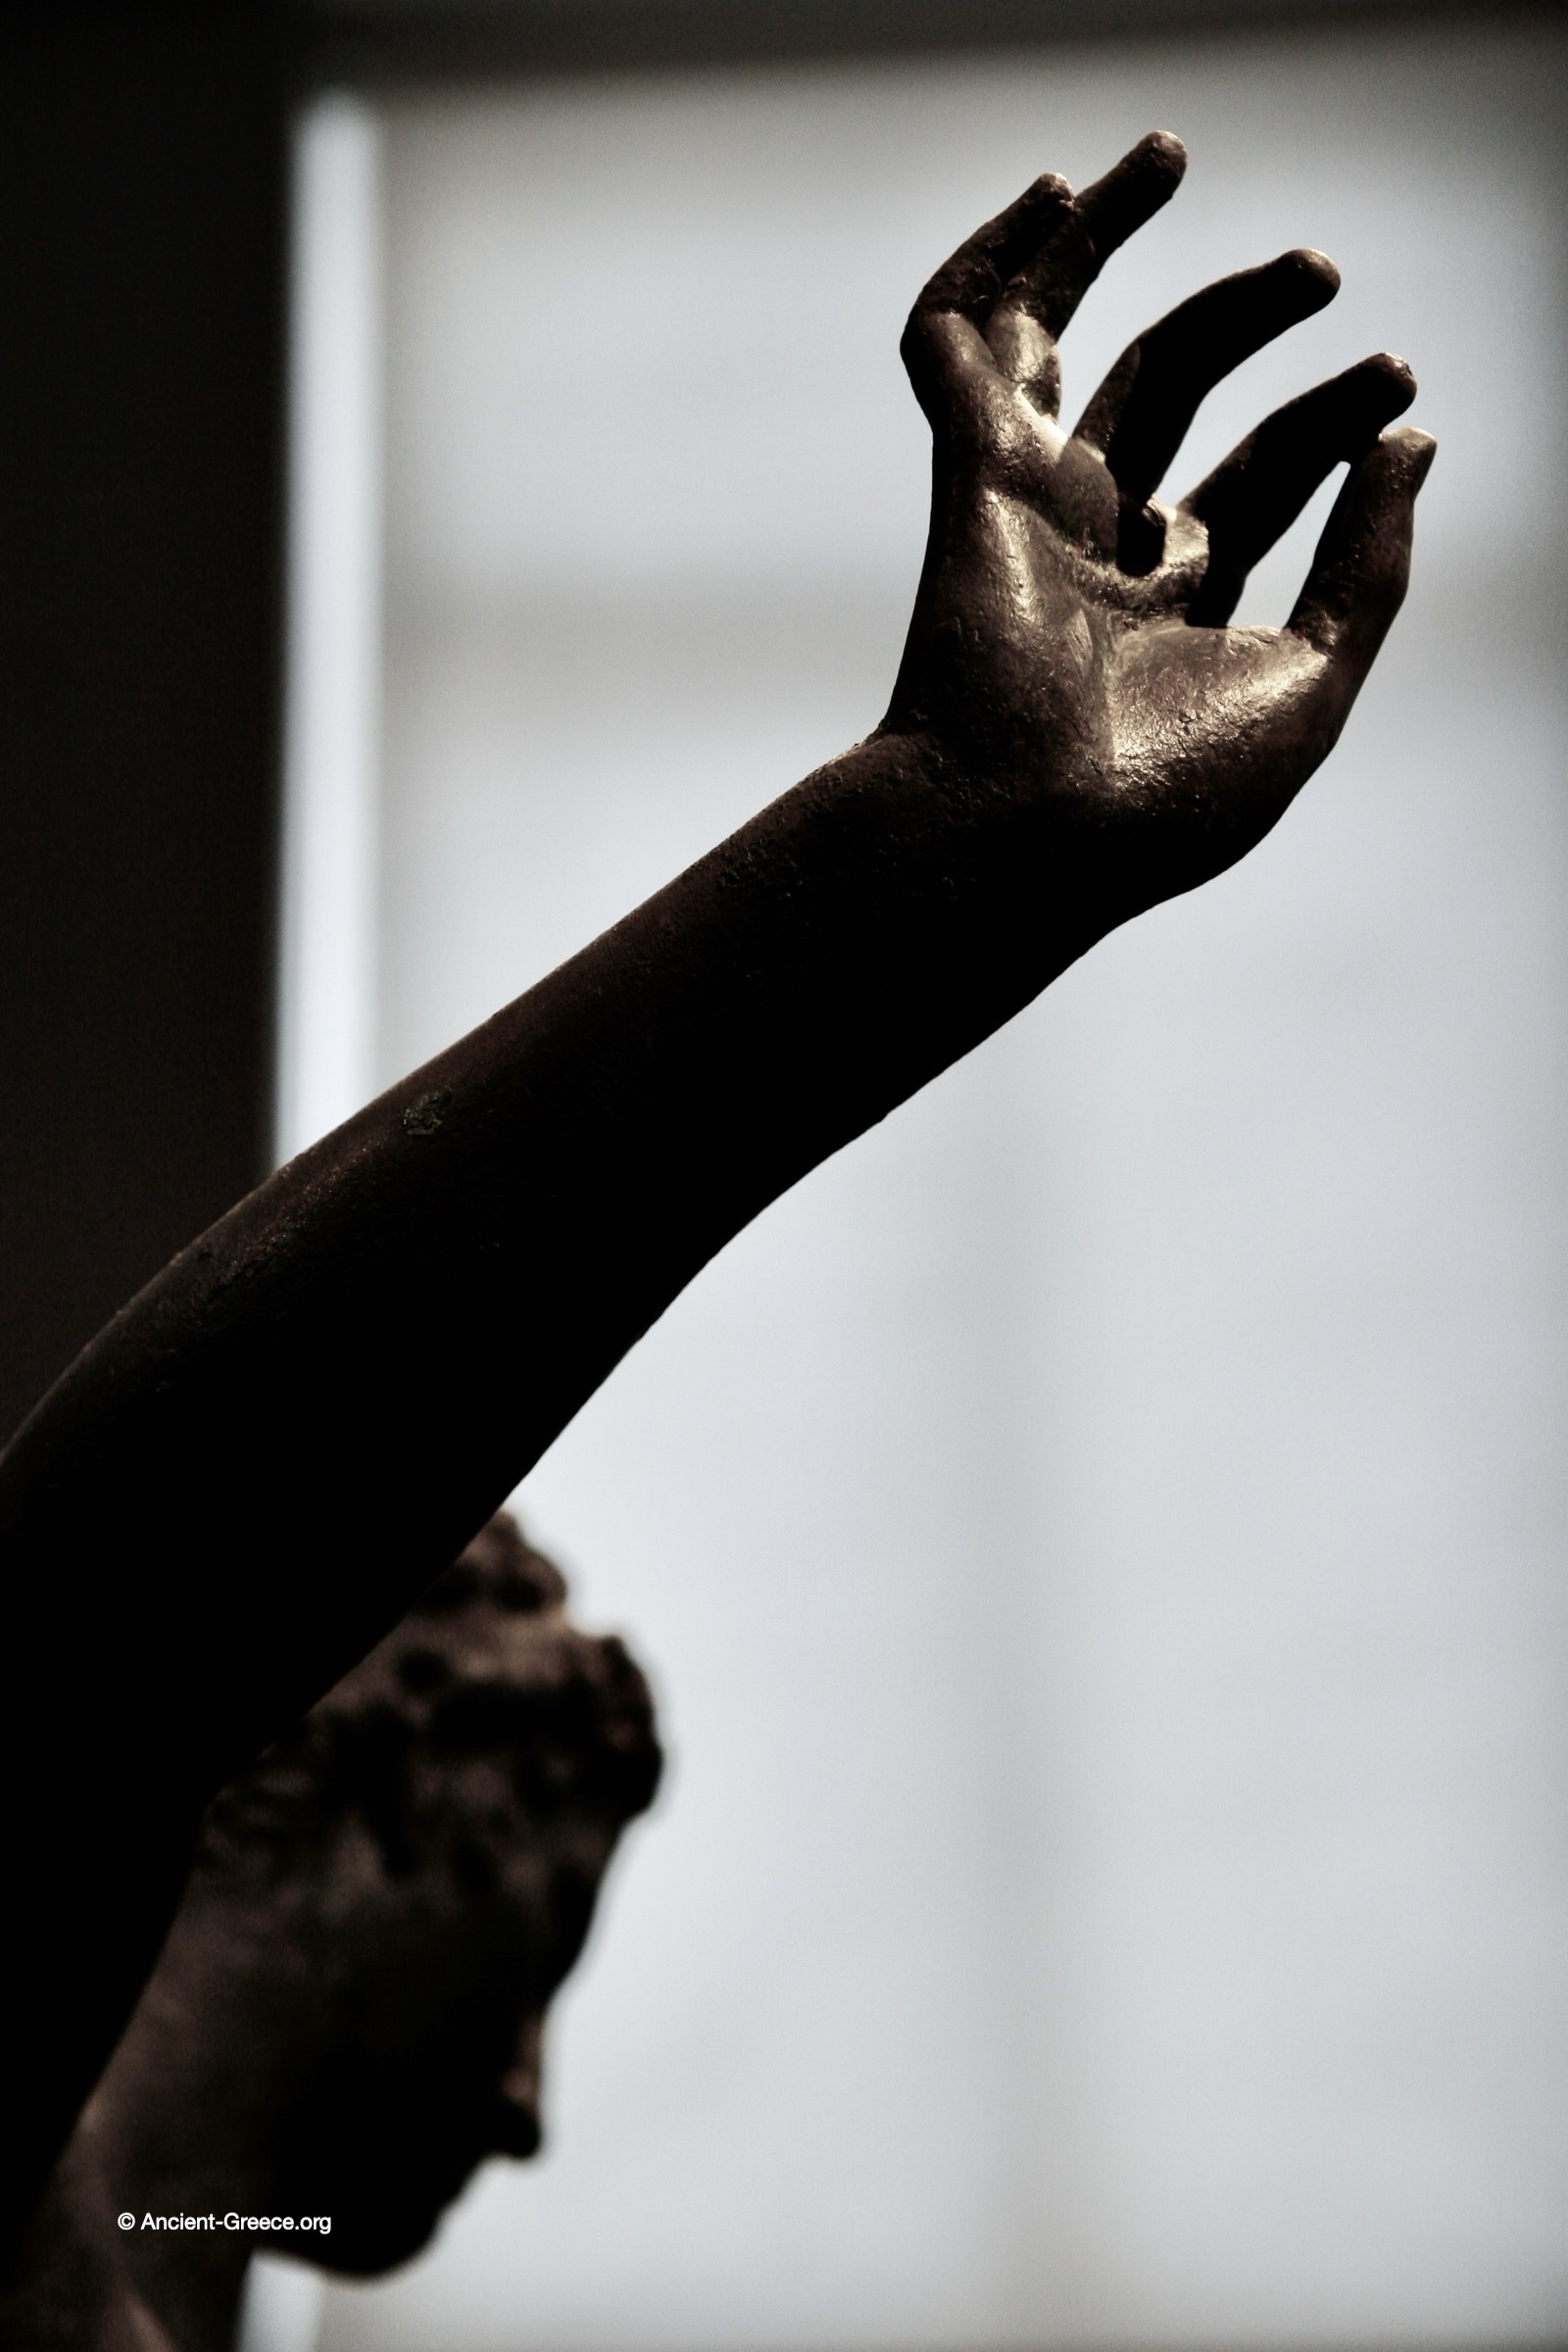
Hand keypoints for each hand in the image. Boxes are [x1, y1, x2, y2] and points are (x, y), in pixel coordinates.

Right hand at [886, 131, 1434, 924]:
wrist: (1031, 828)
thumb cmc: (1166, 794)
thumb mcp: (1315, 678)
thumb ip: (1367, 563)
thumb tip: (1413, 447)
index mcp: (1180, 609)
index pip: (1262, 477)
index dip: (1331, 418)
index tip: (1396, 381)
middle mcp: (1099, 552)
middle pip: (1171, 397)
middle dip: (1245, 321)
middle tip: (1322, 271)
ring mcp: (1029, 511)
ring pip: (1059, 346)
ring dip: (1104, 248)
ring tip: (1167, 156)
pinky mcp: (970, 479)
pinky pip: (952, 350)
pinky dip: (981, 270)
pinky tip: (1045, 196)